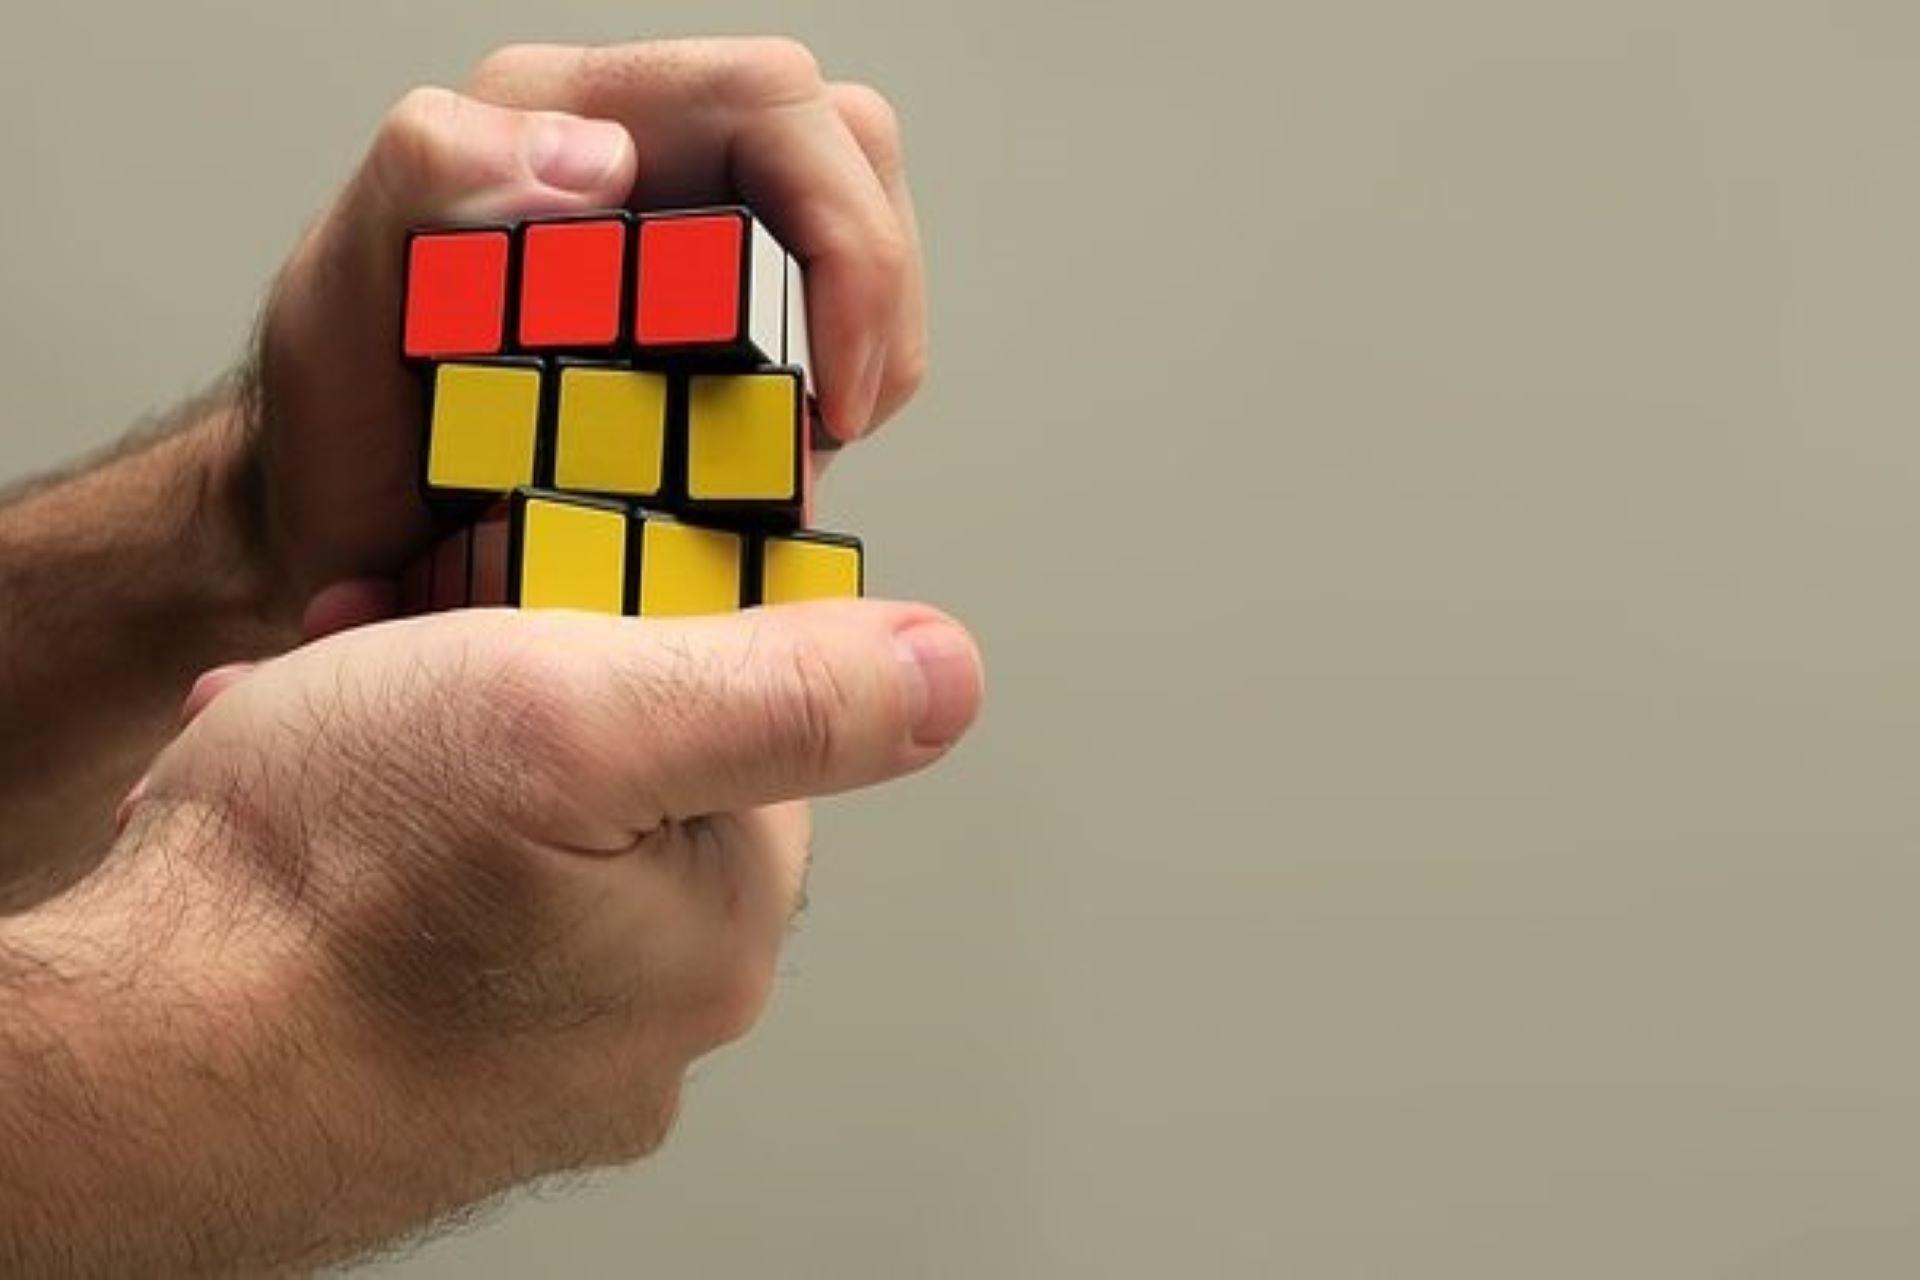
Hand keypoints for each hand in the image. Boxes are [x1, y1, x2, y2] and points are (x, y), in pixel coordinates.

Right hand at [6, 602, 979, 1268]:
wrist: (123, 1070)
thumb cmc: (322, 885)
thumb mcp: (574, 712)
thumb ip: (784, 690)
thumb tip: (949, 673)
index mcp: (720, 929)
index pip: (750, 730)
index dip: (640, 638)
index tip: (537, 619)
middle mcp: (653, 1023)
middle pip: (630, 789)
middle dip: (522, 707)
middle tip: (405, 682)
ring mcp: (542, 1069)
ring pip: (525, 851)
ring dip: (432, 772)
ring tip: (328, 750)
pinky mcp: (441, 1088)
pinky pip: (448, 928)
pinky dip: (386, 864)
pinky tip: (314, 835)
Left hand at [245, 37, 923, 606]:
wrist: (339, 534)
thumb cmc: (334, 429)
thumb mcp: (336, 306)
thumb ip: (426, 178)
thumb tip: (594, 156)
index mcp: (560, 117)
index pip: (769, 103)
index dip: (845, 233)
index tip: (831, 382)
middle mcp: (642, 161)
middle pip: (846, 154)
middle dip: (874, 296)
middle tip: (832, 425)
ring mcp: (690, 242)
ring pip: (858, 238)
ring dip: (866, 354)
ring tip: (797, 456)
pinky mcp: (717, 321)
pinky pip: (832, 325)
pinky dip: (837, 394)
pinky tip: (777, 462)